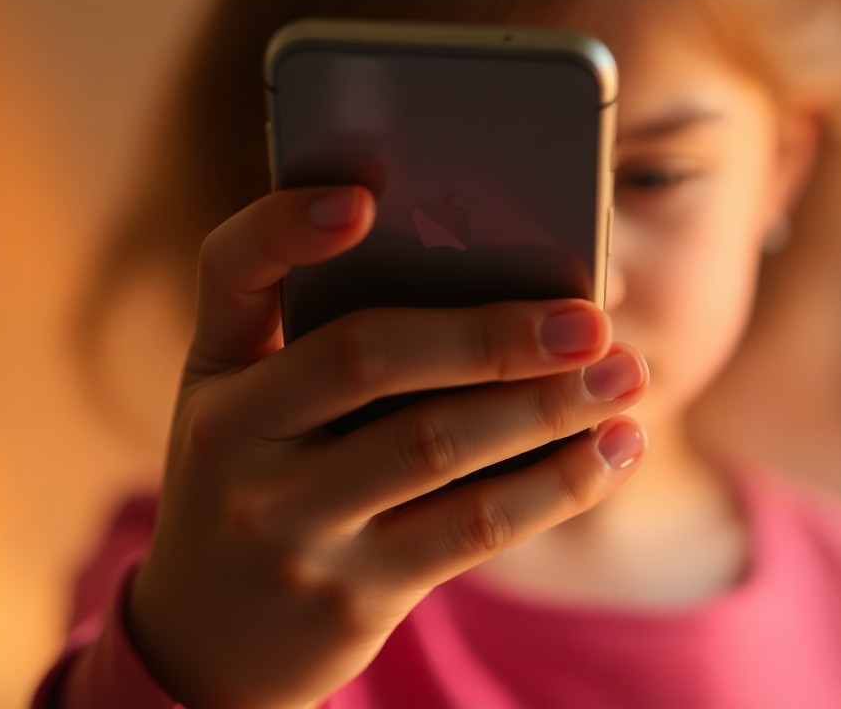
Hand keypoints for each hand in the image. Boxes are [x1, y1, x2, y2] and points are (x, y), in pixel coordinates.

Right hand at [126, 185, 647, 707]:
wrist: (211, 642)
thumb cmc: (266, 486)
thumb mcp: (262, 412)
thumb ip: (341, 347)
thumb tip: (514, 290)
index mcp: (217, 368)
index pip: (229, 270)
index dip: (286, 226)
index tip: (366, 198)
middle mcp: (233, 440)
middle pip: (365, 356)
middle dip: (488, 332)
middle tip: (590, 318)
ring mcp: (288, 525)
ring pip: (435, 445)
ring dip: (549, 405)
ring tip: (628, 374)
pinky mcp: (350, 594)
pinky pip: (473, 528)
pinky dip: (558, 483)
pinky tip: (615, 448)